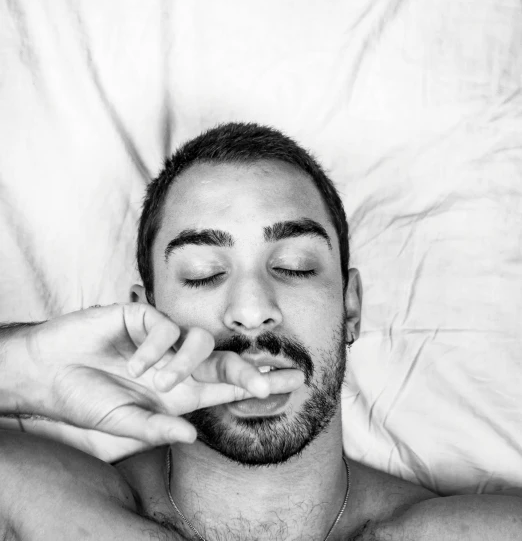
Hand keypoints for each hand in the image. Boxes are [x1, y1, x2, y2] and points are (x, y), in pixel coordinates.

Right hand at [18, 303, 304, 455]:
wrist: (49, 370)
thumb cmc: (86, 399)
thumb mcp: (121, 423)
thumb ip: (155, 428)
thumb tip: (193, 435)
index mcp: (178, 392)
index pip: (226, 387)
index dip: (257, 385)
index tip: (292, 385)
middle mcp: (177, 364)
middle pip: (226, 360)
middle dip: (251, 369)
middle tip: (269, 380)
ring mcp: (163, 339)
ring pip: (199, 340)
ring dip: (183, 364)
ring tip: (156, 381)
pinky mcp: (143, 318)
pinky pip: (166, 328)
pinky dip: (154, 348)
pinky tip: (133, 363)